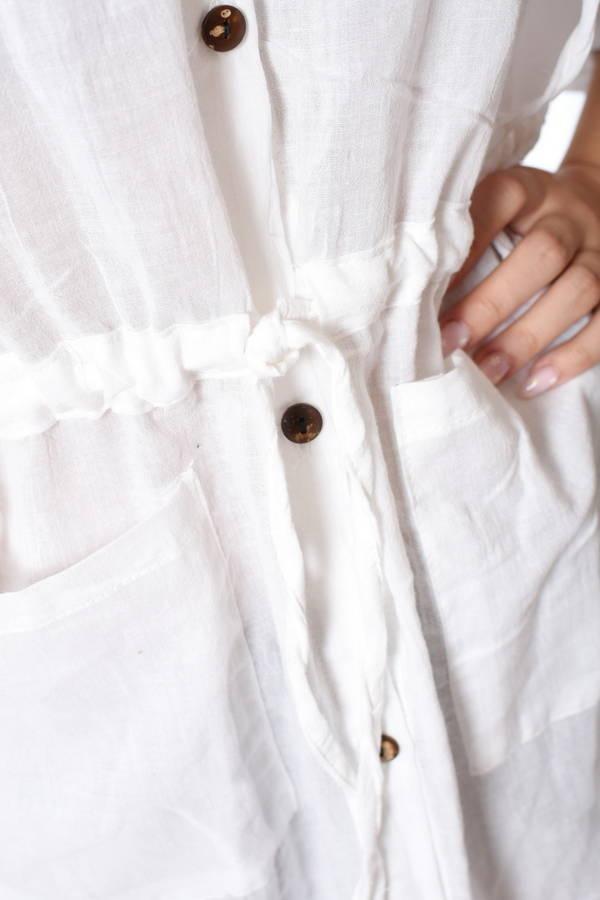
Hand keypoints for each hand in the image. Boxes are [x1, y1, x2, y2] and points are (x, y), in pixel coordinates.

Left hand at [438, 163, 599, 396]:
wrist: (597, 202)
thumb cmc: (522, 221)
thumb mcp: (497, 209)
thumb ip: (462, 238)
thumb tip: (408, 297)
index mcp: (530, 189)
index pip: (499, 200)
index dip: (466, 243)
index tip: (427, 286)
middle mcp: (570, 216)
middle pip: (542, 254)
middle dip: (492, 303)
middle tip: (452, 343)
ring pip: (578, 288)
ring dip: (528, 336)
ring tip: (488, 371)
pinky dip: (575, 356)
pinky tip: (536, 381)